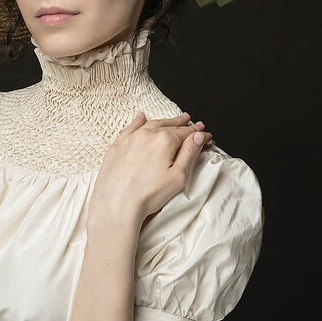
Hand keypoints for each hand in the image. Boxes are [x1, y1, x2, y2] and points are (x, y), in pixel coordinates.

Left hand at [91, 112, 212, 225]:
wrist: (116, 204)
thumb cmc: (147, 195)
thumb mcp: (178, 176)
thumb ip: (190, 153)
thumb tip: (198, 137)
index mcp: (165, 140)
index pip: (186, 133)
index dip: (198, 133)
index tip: (205, 134)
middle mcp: (147, 134)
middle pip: (170, 125)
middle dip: (182, 124)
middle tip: (191, 121)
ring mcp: (130, 138)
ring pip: (151, 124)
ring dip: (165, 121)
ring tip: (174, 119)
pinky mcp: (117, 146)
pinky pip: (130, 128)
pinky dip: (138, 121)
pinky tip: (141, 116)